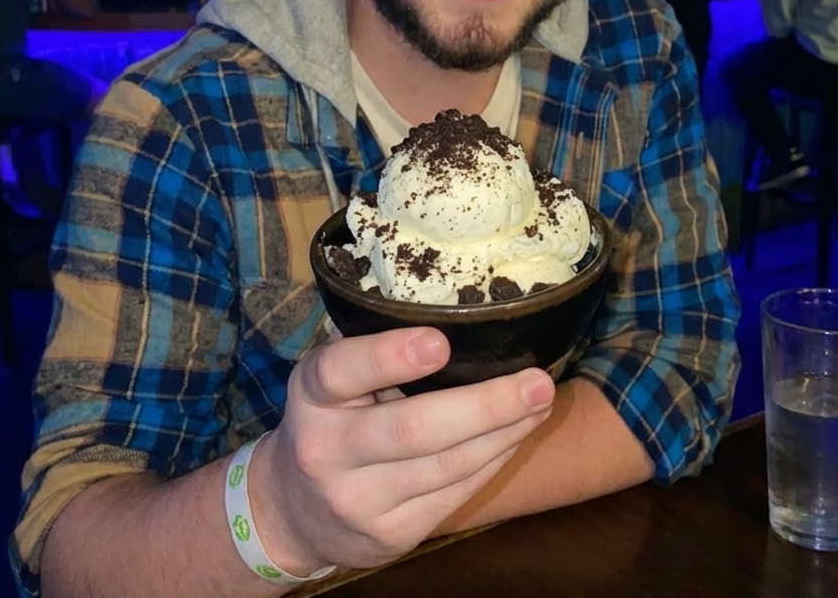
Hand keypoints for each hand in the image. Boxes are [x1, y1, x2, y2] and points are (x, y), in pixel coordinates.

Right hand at [250, 327, 554, 574]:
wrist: (296, 510)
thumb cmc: (331, 415)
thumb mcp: (331, 377)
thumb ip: (371, 344)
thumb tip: (456, 301)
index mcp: (312, 394)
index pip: (341, 371)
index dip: (390, 356)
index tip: (440, 341)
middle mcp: (326, 450)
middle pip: (414, 430)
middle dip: (485, 406)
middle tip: (537, 381)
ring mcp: (358, 499)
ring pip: (448, 466)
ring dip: (505, 432)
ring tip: (542, 401)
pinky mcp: (390, 535)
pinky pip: (455, 493)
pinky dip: (494, 459)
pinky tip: (518, 433)